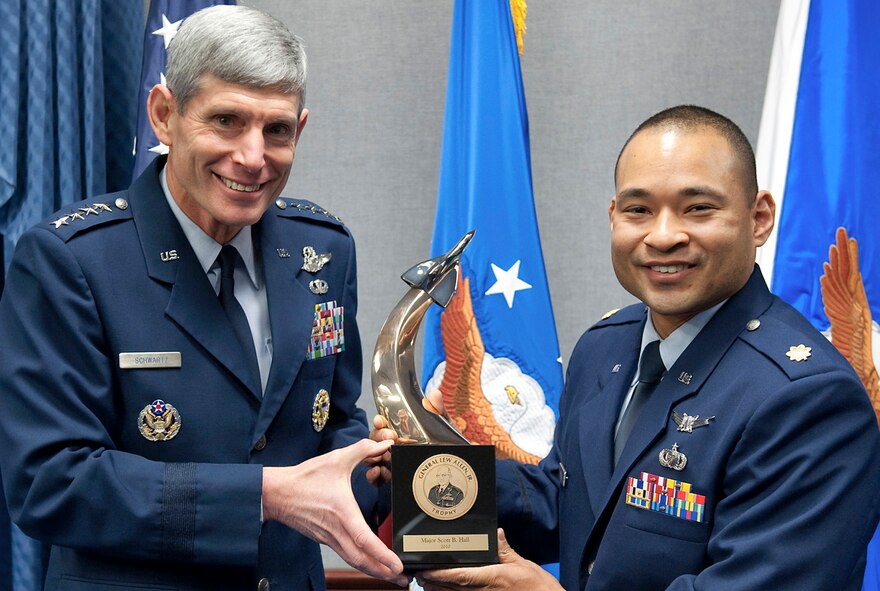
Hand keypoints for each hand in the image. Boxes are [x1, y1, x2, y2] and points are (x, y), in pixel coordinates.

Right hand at [262, 439, 407, 586]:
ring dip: (374, 570)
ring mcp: (330, 538)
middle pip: (362, 560)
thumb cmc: (305, 478)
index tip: (397, 566)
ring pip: (354, 560)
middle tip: (405, 579)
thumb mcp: (336, 459)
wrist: (277, 493)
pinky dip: (362, 562)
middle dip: (384, 572)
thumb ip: (362, 450)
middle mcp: (337, 531)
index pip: (364, 541)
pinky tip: (371, 562)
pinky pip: (347, 555)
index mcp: (342, 513)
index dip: (382, 556)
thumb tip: (383, 444)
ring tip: (392, 576)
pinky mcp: (326, 539)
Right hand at [365, 390, 447, 485]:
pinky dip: (373, 475)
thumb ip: (438, 410)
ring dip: (373, 455)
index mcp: (402, 430)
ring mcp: (392, 462)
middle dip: (378, 436)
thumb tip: (435, 394)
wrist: (458, 466)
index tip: (380, 420)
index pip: (383, 423)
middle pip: (375, 439)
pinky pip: (375, 478)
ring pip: (372, 457)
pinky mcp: (393, 479)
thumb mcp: (444, 426)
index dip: (379, 421)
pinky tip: (380, 472)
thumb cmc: (448, 444)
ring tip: (383, 455)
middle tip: (390, 436)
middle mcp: (394, 445)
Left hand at [417, 529, 562, 590]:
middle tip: (420, 575)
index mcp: (493, 578)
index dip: (442, 575)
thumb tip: (497, 533)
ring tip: (427, 583)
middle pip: (454, 588)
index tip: (428, 571)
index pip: (462, 577)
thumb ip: (505, 550)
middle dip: (436, 582)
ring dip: (441, 590)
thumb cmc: (537, 587)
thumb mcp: (523, 564)